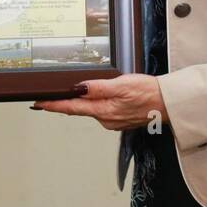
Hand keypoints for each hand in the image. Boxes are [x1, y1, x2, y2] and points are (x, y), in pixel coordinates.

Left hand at [33, 75, 167, 131]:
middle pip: (80, 109)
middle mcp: (106, 119)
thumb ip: (99, 88)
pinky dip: (97, 104)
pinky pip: (103, 111)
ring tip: (76, 91)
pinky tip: (101, 96)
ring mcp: (113, 121)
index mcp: (103, 110)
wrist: (167, 103)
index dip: (53, 105)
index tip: (38, 104)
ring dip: (83, 102)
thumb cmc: (148, 92)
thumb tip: (79, 89)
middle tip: (49, 96)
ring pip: (91, 110)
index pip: (72, 108)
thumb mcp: (122, 84)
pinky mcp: (120, 119)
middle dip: (66, 102)